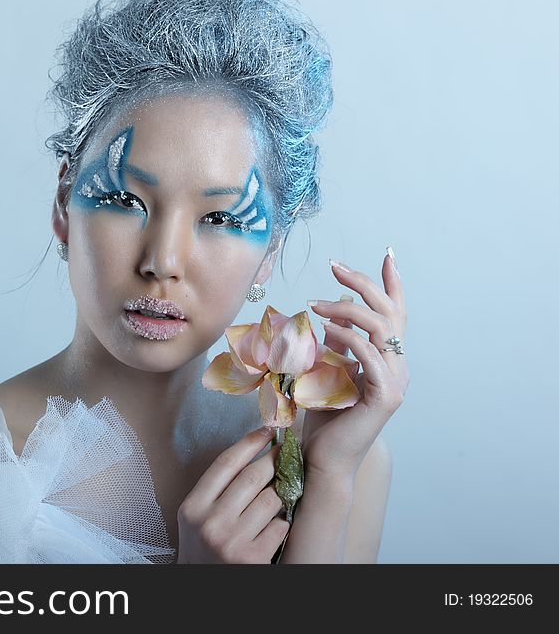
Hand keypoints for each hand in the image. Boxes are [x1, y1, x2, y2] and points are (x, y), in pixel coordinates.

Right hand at [176, 427, 289, 562]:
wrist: (204, 588)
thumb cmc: (203, 550)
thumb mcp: (196, 518)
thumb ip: (214, 491)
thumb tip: (249, 453)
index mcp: (192, 507)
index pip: (225, 463)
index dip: (249, 442)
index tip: (267, 429)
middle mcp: (210, 522)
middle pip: (252, 476)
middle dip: (274, 460)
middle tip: (287, 451)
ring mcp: (231, 542)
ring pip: (271, 500)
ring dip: (282, 493)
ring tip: (284, 490)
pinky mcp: (253, 559)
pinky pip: (280, 526)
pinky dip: (283, 522)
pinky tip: (279, 524)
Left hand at [303, 250, 408, 478]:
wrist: (324, 459)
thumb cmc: (325, 418)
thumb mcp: (330, 372)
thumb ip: (339, 347)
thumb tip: (333, 317)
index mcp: (388, 360)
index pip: (395, 314)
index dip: (392, 284)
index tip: (387, 255)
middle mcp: (398, 367)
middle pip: (390, 312)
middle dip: (363, 283)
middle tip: (334, 265)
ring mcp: (396, 381)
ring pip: (381, 328)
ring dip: (346, 308)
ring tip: (315, 304)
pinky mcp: (385, 396)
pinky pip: (370, 355)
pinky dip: (348, 336)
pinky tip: (326, 328)